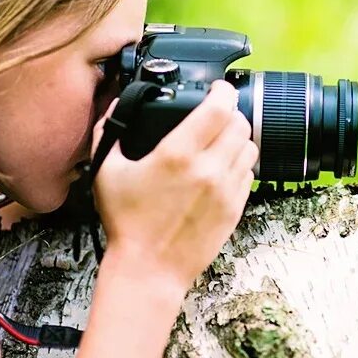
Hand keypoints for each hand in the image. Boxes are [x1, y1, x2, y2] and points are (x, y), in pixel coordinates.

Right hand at [90, 80, 258, 288]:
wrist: (149, 269)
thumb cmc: (128, 224)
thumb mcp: (107, 172)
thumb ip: (110, 132)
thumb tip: (116, 106)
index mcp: (178, 154)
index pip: (218, 107)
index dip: (222, 90)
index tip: (217, 88)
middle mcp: (208, 169)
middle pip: (240, 123)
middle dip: (230, 113)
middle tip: (217, 115)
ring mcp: (226, 190)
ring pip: (250, 147)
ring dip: (239, 138)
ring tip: (223, 140)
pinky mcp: (235, 208)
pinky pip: (250, 174)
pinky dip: (240, 165)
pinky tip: (224, 167)